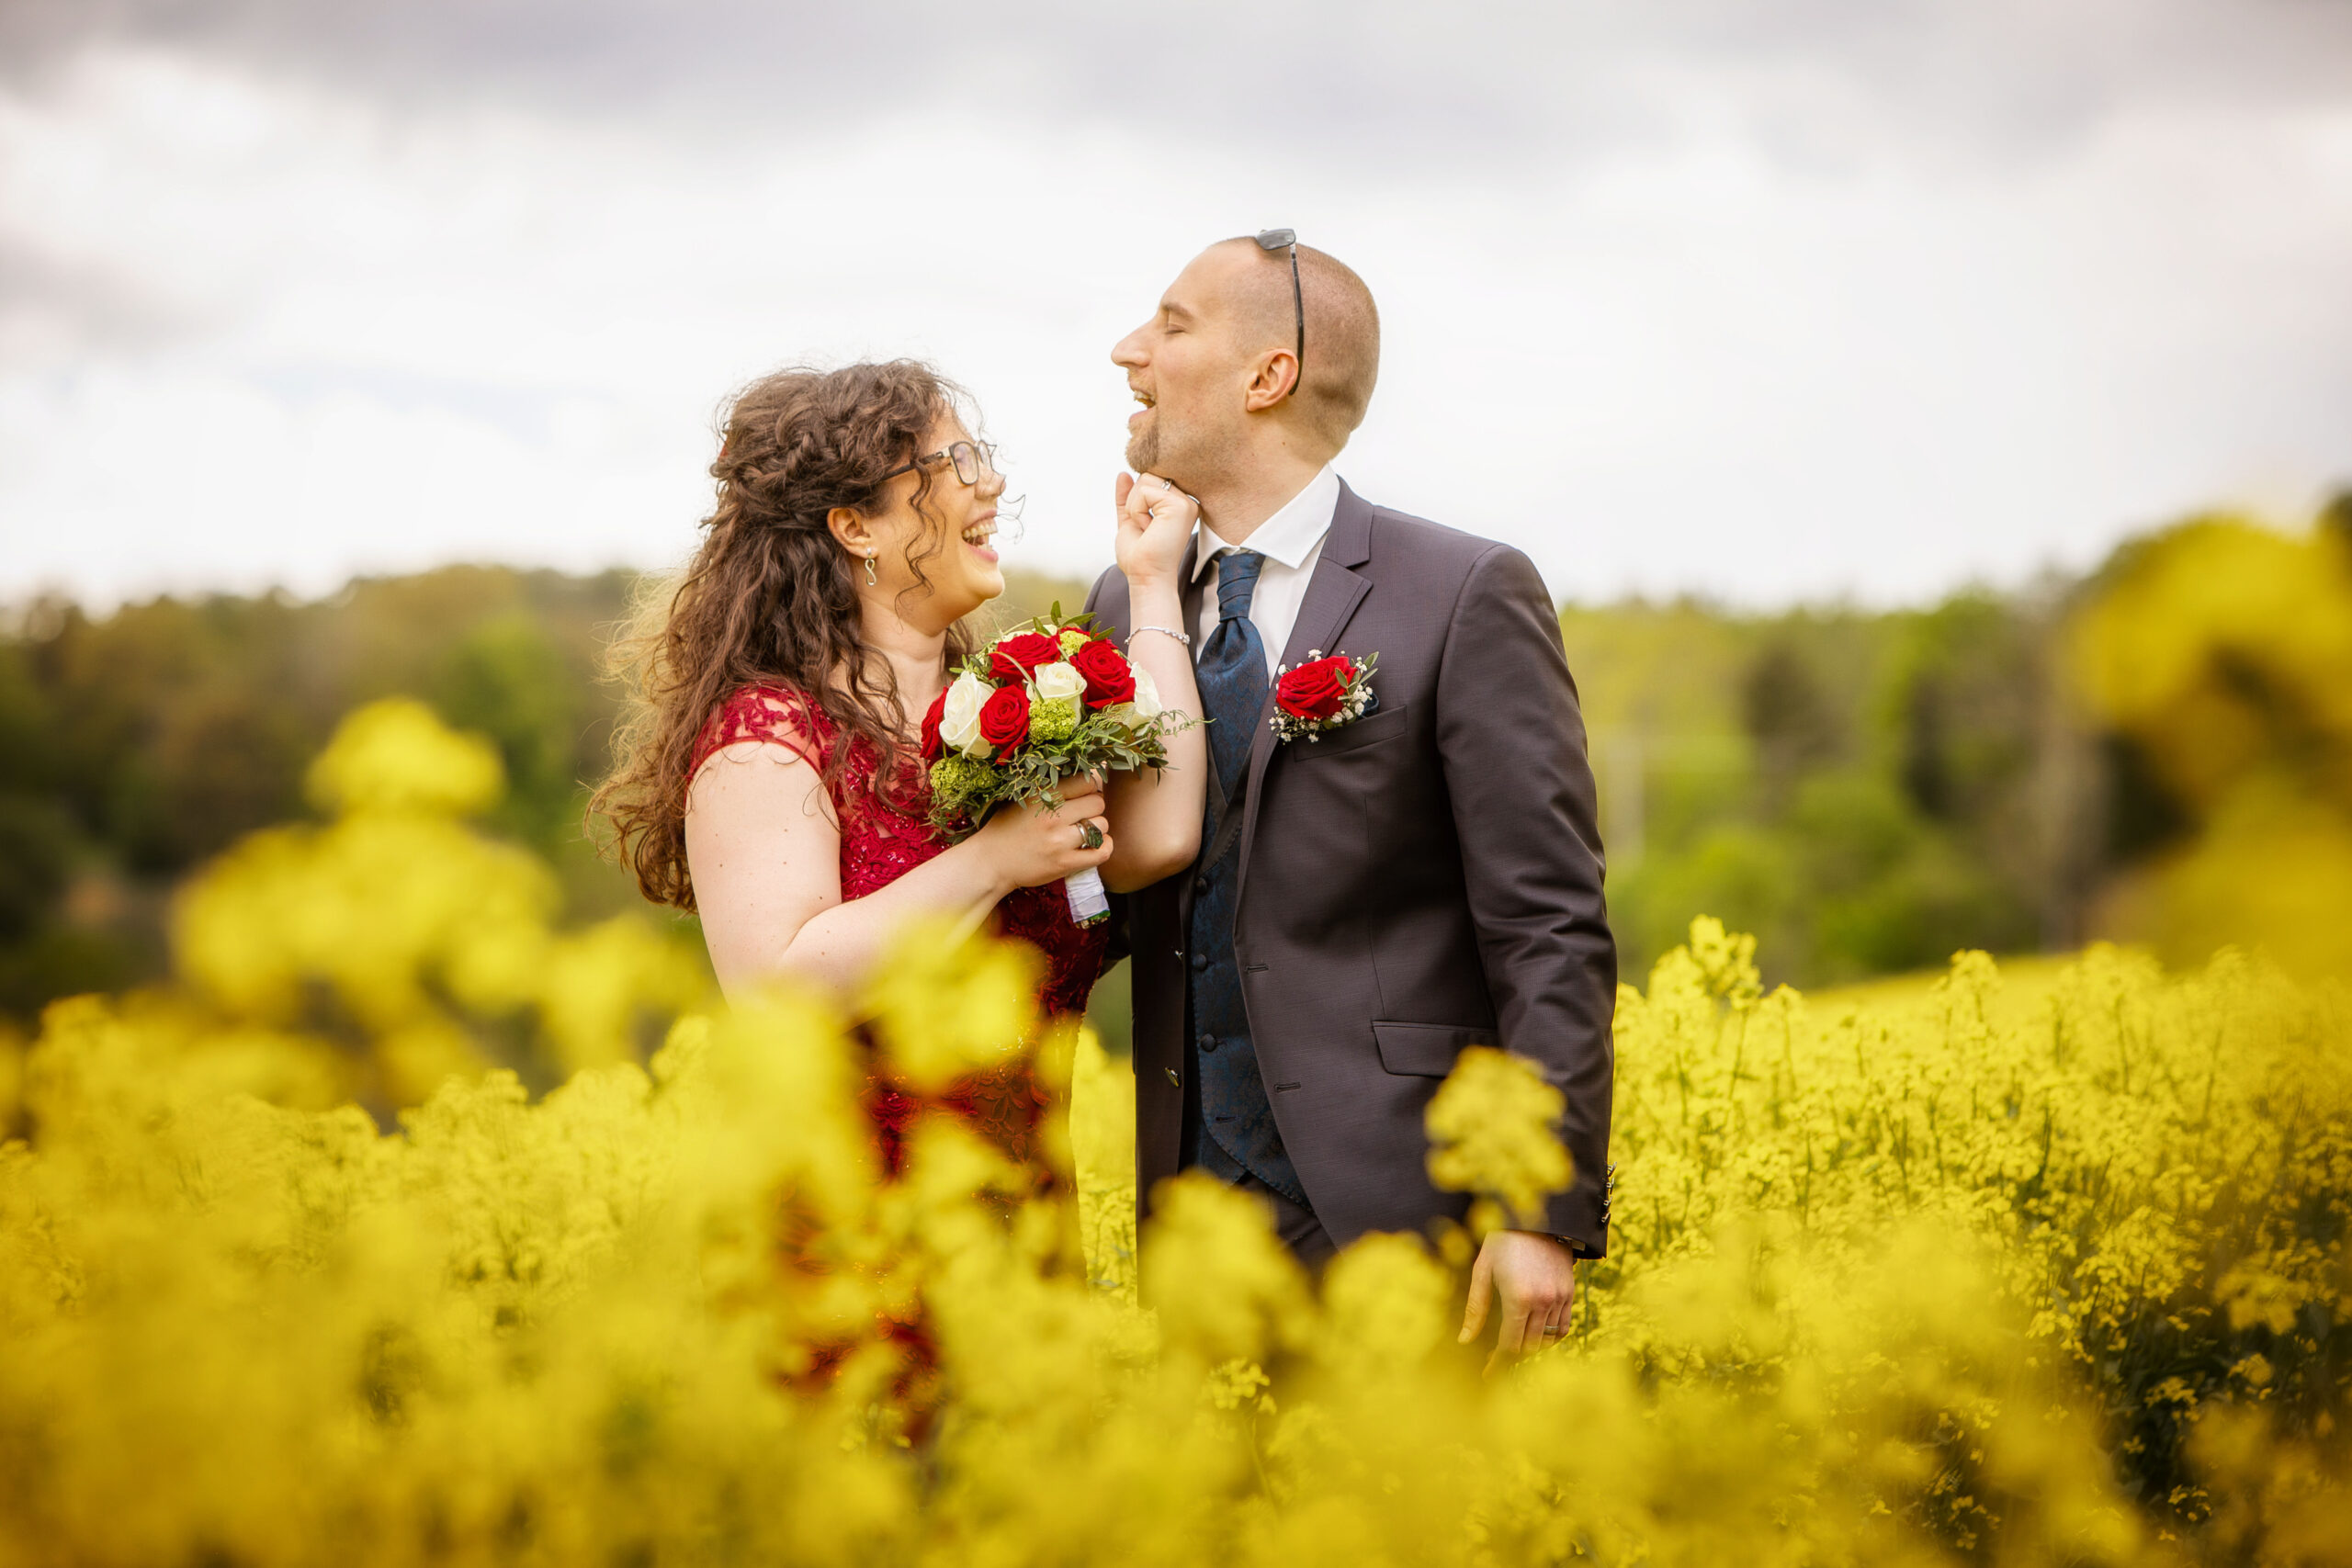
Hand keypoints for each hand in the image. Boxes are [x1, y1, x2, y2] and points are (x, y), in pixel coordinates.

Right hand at [970, 778, 1112, 891]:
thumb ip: (1052, 786)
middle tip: (1082, 813)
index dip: (1089, 786)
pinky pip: (1102, 852)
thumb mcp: (1024, 797)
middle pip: (1097, 802)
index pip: (1086, 781)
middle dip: (1093, 806)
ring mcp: (1060, 842)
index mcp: (1042, 795)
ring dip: (1096, 827)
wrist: (991, 862)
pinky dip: (1105, 846)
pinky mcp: (1065, 864)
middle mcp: (1053, 817)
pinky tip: (1097, 843)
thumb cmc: (1007, 827)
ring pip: (1101, 825)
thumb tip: (1092, 772)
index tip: (1084, 792)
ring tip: (1083, 830)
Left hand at [1114, 472, 1199, 592]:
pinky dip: (1137, 511)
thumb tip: (1123, 474)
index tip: (1144, 527)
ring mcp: (1185, 502)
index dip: (1136, 498)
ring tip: (1147, 529)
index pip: (1149, 479)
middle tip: (1145, 529)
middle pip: (1147, 475)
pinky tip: (1148, 529)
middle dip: (1134, 501)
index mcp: (1178, 504)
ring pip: (1145, 480)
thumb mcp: (1129, 519)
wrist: (1146, 576)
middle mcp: (1186, 501)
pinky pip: (1143, 492)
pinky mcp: (1180, 505)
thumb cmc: (1139, 556)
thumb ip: (1127, 497)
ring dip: (1135, 507)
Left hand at [1457, 1229, 1576, 1372]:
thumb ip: (1475, 1308)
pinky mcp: (1569, 1293)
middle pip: (1528, 1347)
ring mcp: (1559, 1298)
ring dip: (1529, 1349)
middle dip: (1510, 1358)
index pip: (1509, 1345)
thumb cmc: (1503, 1240)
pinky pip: (1563, 1328)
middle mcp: (1542, 1302)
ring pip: (1546, 1341)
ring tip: (1513, 1347)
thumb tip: (1464, 1340)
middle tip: (1495, 1360)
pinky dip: (1550, 1338)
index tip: (1486, 1372)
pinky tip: (1536, 1336)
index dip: (1497, 1363)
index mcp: (1518, 1298)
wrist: (1538, 1214)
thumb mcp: (1482, 1270)